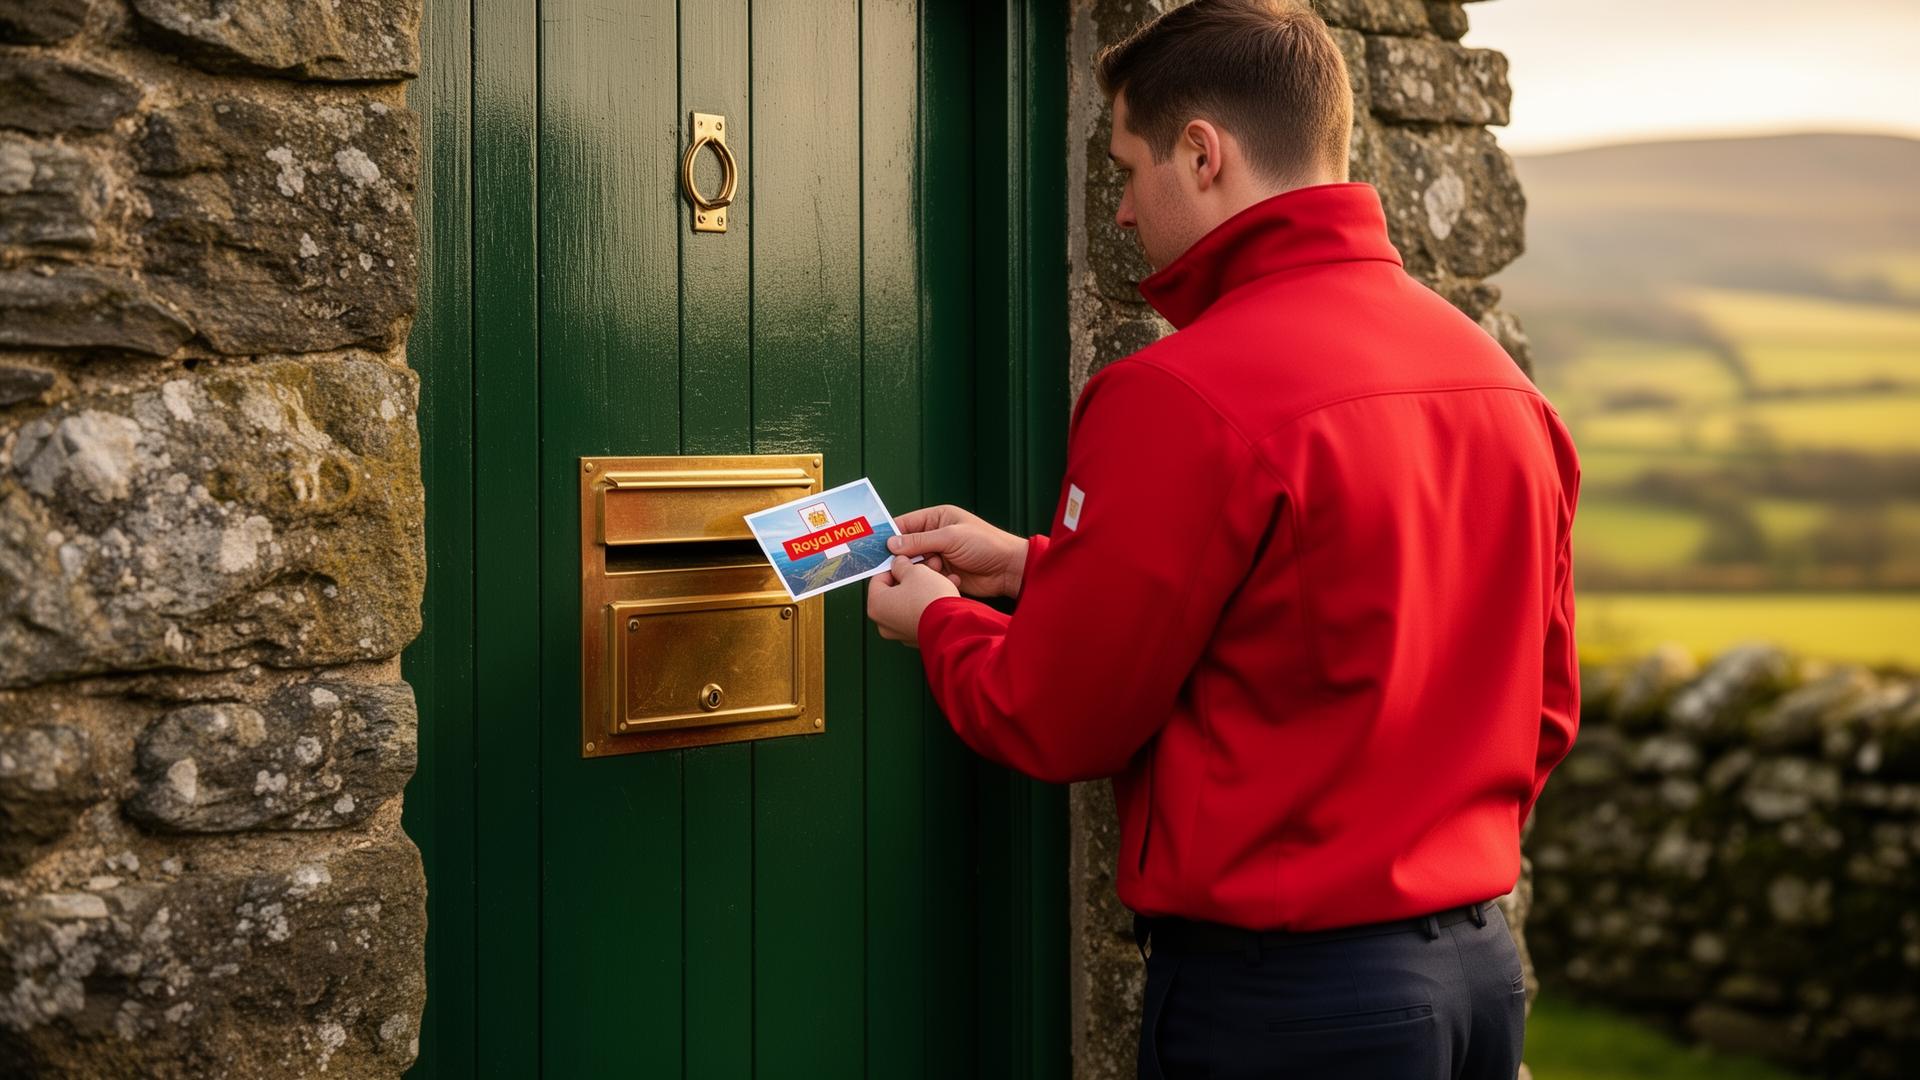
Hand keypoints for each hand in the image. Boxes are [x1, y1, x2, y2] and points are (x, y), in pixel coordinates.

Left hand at [866, 556, 959, 646]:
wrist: (952, 627)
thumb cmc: (930, 600)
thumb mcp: (916, 571)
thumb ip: (902, 565)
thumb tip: (899, 564)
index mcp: (876, 605)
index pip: (878, 579)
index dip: (894, 566)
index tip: (904, 562)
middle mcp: (884, 623)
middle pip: (894, 593)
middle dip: (910, 578)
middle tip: (923, 569)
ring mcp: (900, 633)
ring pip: (908, 604)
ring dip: (922, 591)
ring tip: (939, 580)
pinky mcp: (916, 638)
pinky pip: (918, 616)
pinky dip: (927, 605)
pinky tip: (942, 596)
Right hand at [885, 504, 1028, 598]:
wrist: (1009, 569)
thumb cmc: (986, 544)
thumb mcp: (951, 537)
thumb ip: (920, 540)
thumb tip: (891, 543)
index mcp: (937, 518)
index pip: (905, 524)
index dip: (890, 534)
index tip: (875, 546)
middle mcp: (936, 535)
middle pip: (907, 546)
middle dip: (904, 556)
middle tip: (900, 565)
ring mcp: (940, 555)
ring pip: (915, 564)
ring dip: (920, 569)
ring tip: (935, 568)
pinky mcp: (944, 574)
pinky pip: (927, 577)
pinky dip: (931, 579)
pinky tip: (944, 578)